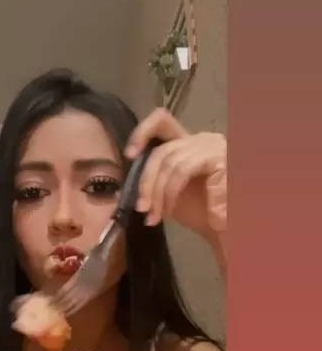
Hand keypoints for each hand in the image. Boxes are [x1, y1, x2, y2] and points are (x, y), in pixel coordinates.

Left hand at [125, 108, 226, 238]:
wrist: (228, 230)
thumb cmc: (203, 213)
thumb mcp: (170, 195)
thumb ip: (153, 182)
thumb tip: (123, 190)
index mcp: (189, 143)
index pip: (162, 121)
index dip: (142, 132)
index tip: (129, 155)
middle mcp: (202, 139)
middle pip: (162, 151)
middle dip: (146, 182)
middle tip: (142, 209)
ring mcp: (212, 145)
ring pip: (170, 162)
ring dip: (157, 192)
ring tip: (154, 216)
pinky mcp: (219, 156)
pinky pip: (182, 170)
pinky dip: (171, 192)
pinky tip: (171, 210)